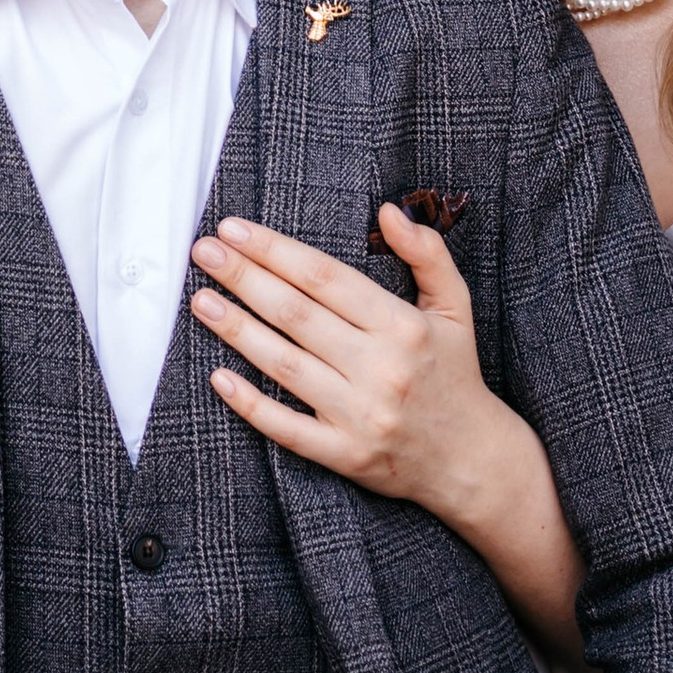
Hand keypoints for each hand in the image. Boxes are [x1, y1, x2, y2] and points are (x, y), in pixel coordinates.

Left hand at [189, 207, 506, 521]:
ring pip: (286, 366)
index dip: (276, 250)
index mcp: (403, 327)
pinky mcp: (345, 456)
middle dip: (244, 278)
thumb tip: (388, 211)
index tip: (235, 229)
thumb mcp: (455, 306)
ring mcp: (360, 416)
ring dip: (237, 330)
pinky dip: (251, 404)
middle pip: (296, 315)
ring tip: (201, 300)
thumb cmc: (454, 372)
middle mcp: (381, 369)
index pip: (326, 278)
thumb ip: (427, 253)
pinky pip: (288, 429)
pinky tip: (218, 377)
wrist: (472, 460)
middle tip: (203, 251)